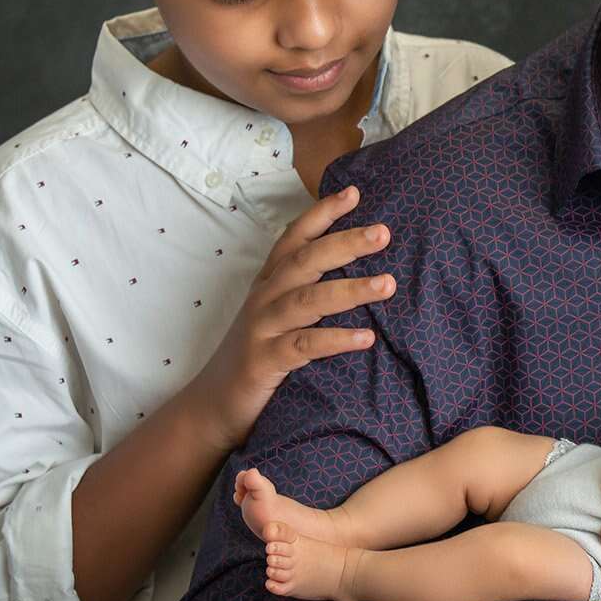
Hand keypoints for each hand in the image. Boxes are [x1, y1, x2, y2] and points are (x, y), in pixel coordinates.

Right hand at [185, 186, 393, 452]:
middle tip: (383, 232)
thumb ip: (307, 291)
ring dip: (350, 289)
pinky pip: (304, 347)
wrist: (213, 407)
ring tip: (388, 284)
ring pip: (308, 301)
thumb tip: (363, 271)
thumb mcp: (278, 316)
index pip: (294, 239)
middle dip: (345, 243)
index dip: (321, 214)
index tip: (354, 193)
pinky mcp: (264, 362)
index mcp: (270, 284)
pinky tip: (367, 338)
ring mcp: (262, 329)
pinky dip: (336, 339)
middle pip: (305, 261)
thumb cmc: (257, 355)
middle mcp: (265, 299)